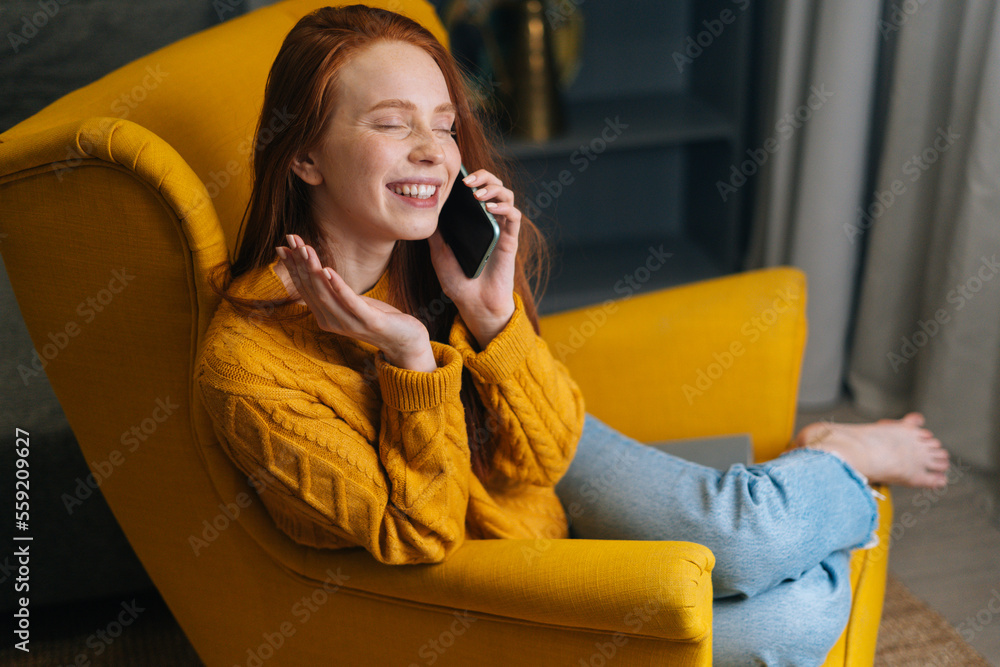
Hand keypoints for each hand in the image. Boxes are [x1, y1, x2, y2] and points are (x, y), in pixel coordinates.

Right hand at [277, 235, 436, 371]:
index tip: (283, 246)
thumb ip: (333, 293)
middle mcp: (333, 321)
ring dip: (314, 270)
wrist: (405, 342)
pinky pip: (350, 302)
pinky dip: (338, 286)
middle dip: (300, 263)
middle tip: (291, 240)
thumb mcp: (351, 303)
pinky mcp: (369, 322)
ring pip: (326, 294)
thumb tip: (317, 273)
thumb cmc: (377, 318)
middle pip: (312, 288)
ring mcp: (350, 323)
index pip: (305, 289)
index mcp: (326, 316)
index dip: (293, 267)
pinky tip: (328, 270)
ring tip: (306, 250)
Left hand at [428, 168, 518, 347]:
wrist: (474, 305)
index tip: (455, 175)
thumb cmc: (458, 282)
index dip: (470, 176)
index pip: (475, 189)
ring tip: (478, 195)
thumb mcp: (439, 254)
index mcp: (472, 221)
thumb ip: (436, 233)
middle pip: (493, 185)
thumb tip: (426, 210)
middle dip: (483, 176)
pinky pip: (514, 216)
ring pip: (507, 195)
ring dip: (494, 189)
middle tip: (467, 182)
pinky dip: (504, 207)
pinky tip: (491, 209)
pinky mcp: (510, 240)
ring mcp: (501, 229)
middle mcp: (488, 221)